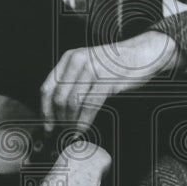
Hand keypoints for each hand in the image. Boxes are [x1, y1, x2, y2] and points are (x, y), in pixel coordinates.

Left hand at [40, 31, 179, 132]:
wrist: (141, 54)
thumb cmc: (115, 64)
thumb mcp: (88, 65)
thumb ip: (72, 81)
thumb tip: (57, 110)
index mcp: (69, 58)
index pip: (47, 88)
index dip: (45, 111)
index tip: (47, 126)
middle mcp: (77, 62)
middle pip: (58, 98)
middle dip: (58, 119)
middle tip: (62, 131)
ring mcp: (92, 70)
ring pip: (72, 103)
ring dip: (71, 122)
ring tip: (72, 131)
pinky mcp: (106, 80)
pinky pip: (89, 106)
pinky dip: (83, 121)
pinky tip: (82, 129)